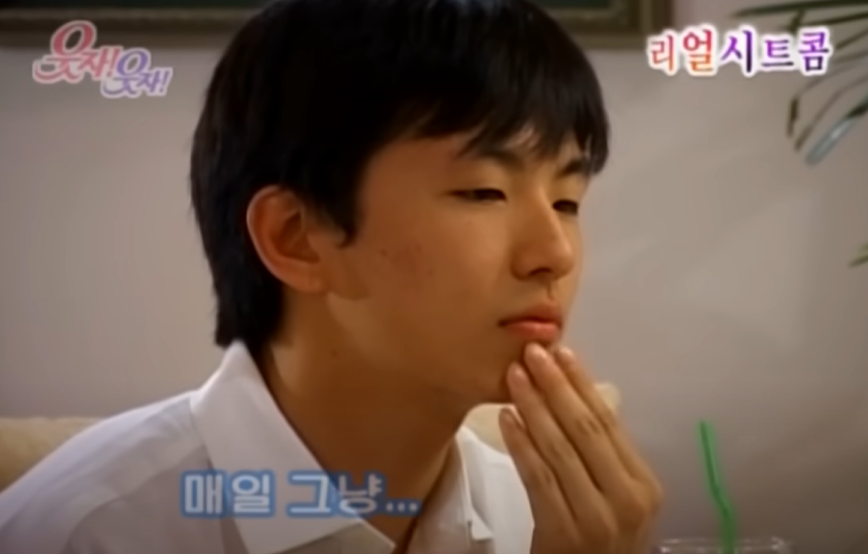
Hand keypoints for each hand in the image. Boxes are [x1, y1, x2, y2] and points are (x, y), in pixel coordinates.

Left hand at [499, 343, 662, 553]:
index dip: (582, 383)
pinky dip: (521, 444)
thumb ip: (603, 458)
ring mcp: (596, 518)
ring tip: (514, 376)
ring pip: (559, 449)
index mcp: (644, 484)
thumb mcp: (615, 498)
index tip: (561, 351)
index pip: (609, 422)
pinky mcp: (563, 533)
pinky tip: (506, 418)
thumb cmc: (599, 539)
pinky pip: (538, 478)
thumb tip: (577, 396)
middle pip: (586, 429)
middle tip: (533, 353)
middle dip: (556, 386)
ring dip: (534, 407)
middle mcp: (627, 499)